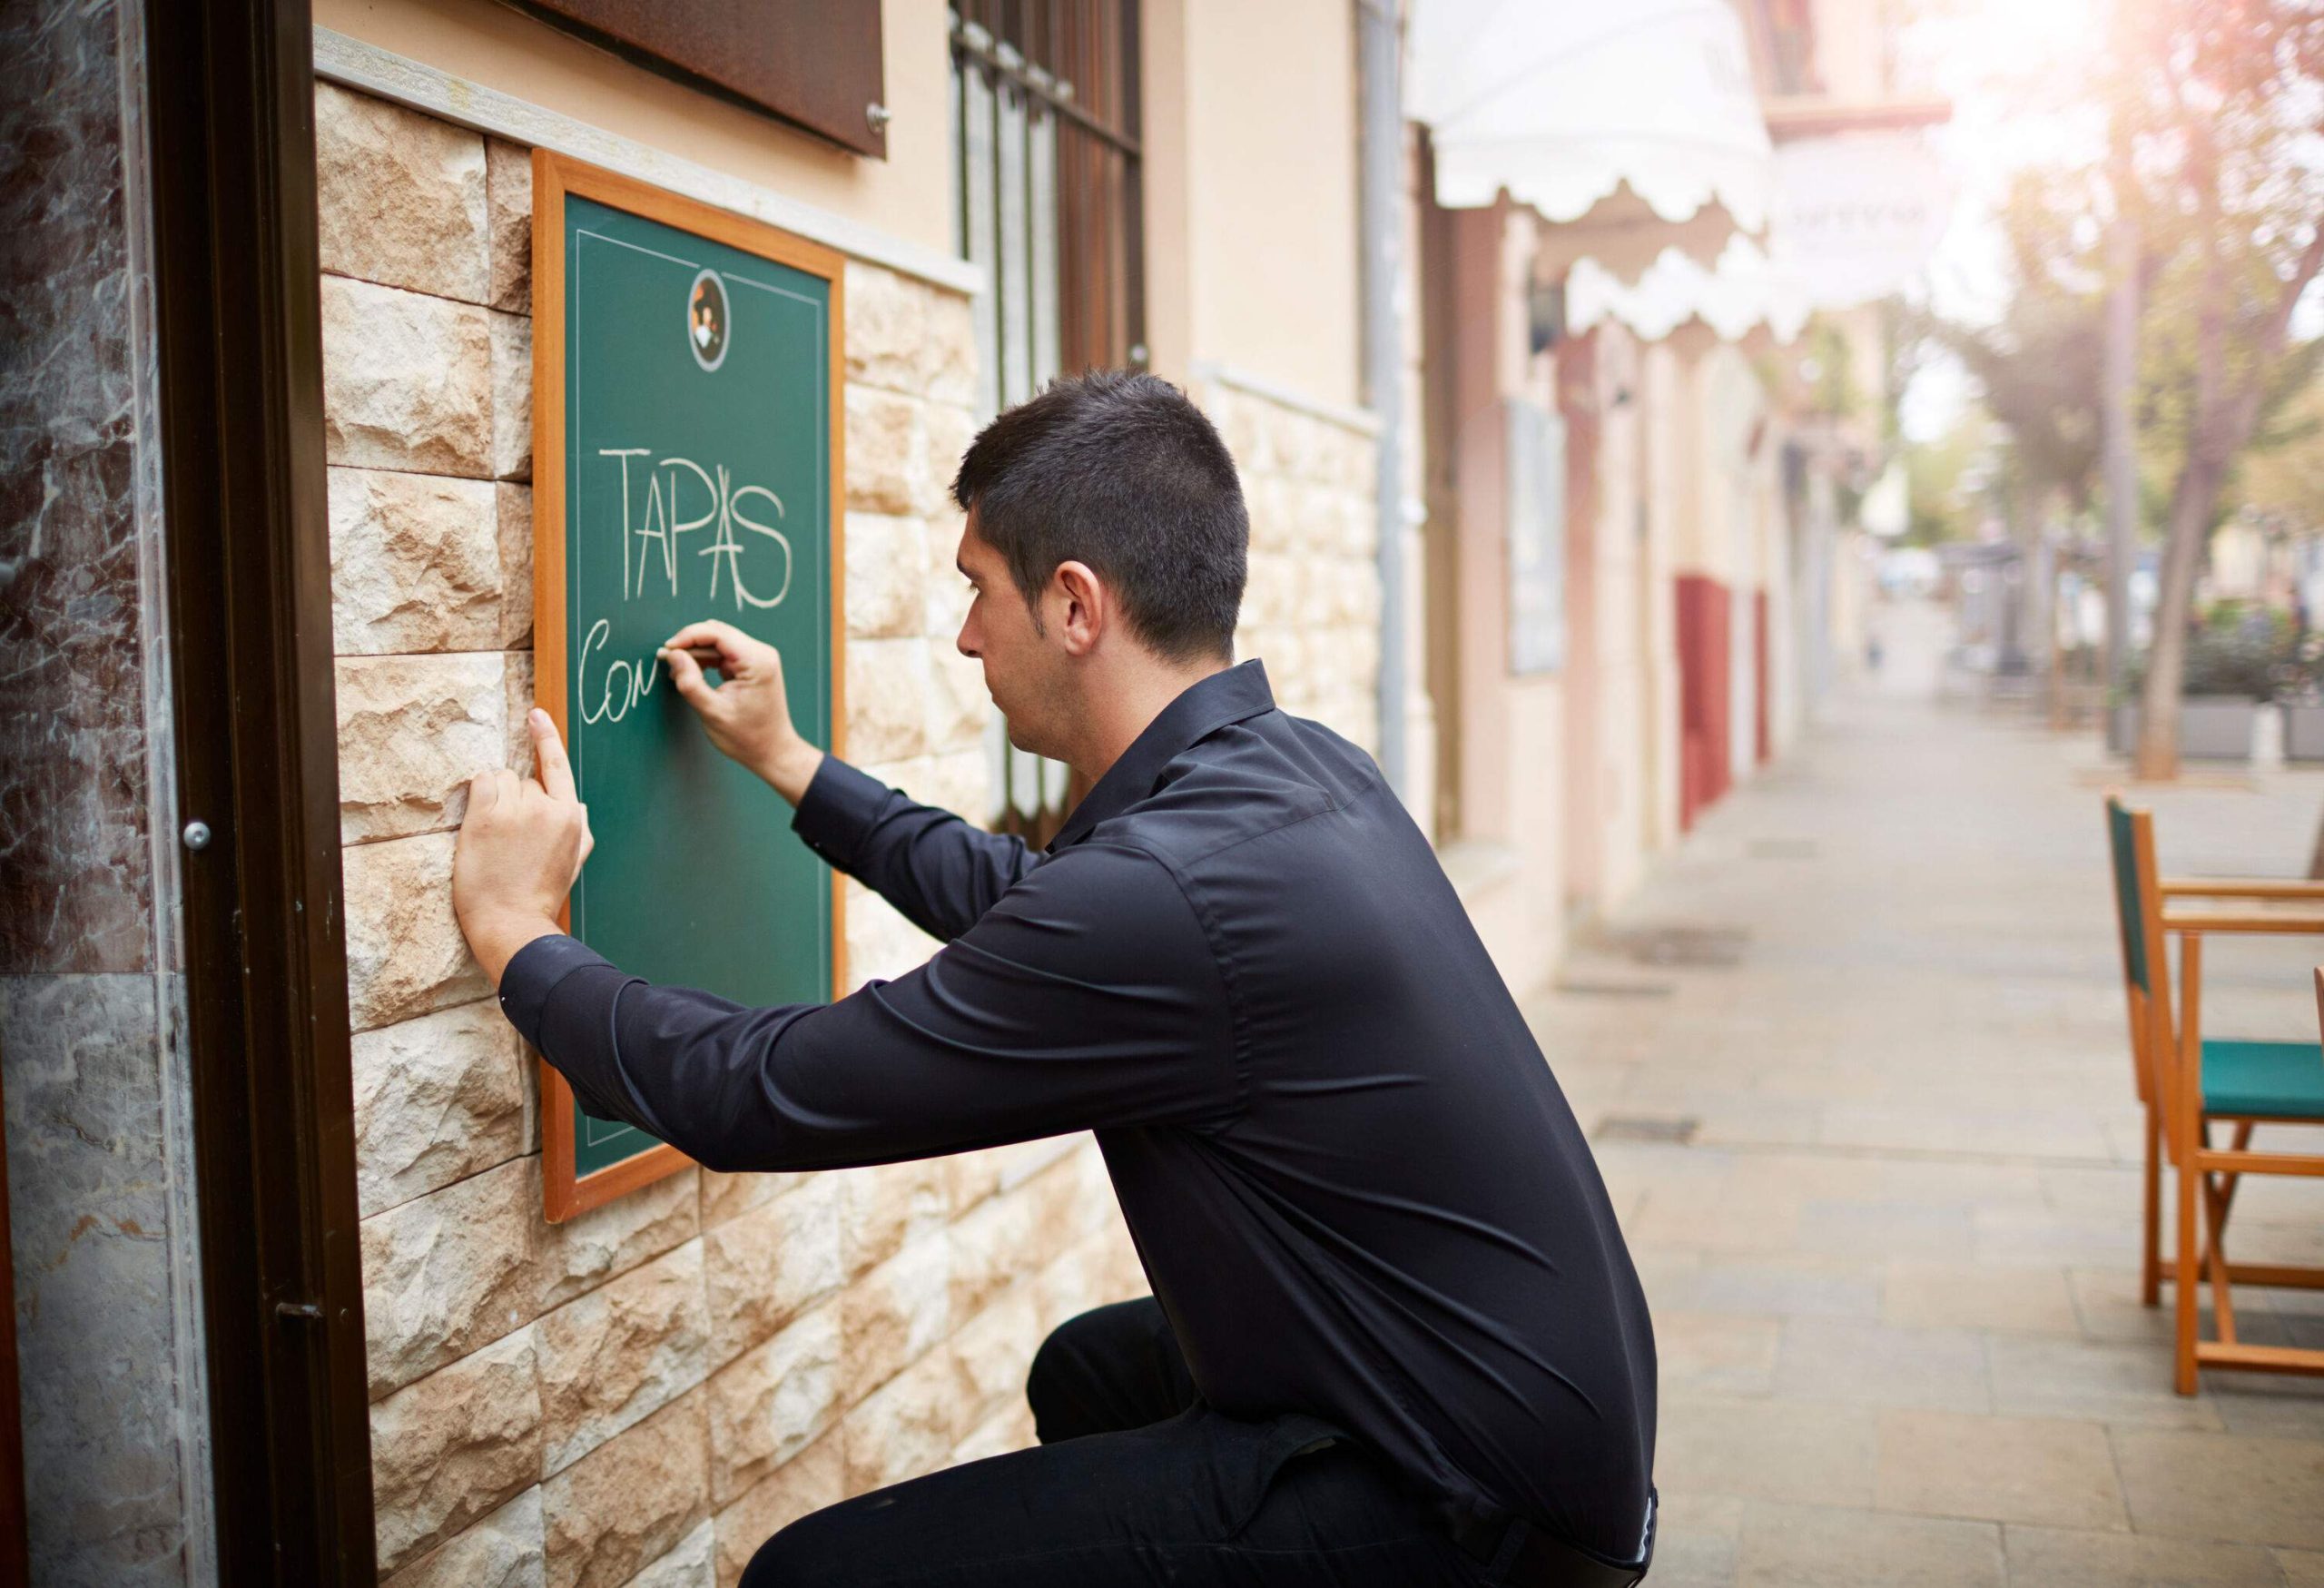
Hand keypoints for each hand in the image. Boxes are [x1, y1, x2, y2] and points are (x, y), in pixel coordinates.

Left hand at [453, 709, 594, 984]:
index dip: (547, 738)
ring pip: (500, 780)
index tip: (537, 715)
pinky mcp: (486, 816)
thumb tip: (577, 806)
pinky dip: (478, 797)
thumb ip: (580, 830)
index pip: (558, 767)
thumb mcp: (574, 863)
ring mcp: (516, 810)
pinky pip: (480, 784)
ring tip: (494, 836)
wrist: (512, 921)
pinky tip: (480, 823)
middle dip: (515, 800)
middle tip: (508, 839)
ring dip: (494, 799)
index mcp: (570, 818)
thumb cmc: (541, 895)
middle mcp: (546, 808)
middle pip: (525, 781)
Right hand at [659, 619, 825, 802]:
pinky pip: (723, 653)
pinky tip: (691, 673)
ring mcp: (758, 658)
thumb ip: (690, 682)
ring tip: (678, 672)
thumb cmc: (747, 737)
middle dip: (690, 644)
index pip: (717, 633)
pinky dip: (705, 660)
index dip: (688, 637)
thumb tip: (673, 655)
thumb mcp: (712, 712)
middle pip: (718, 634)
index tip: (667, 650)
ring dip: (696, 653)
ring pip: (718, 642)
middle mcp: (761, 654)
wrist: (771, 751)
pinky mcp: (752, 666)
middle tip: (668, 660)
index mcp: (757, 661)